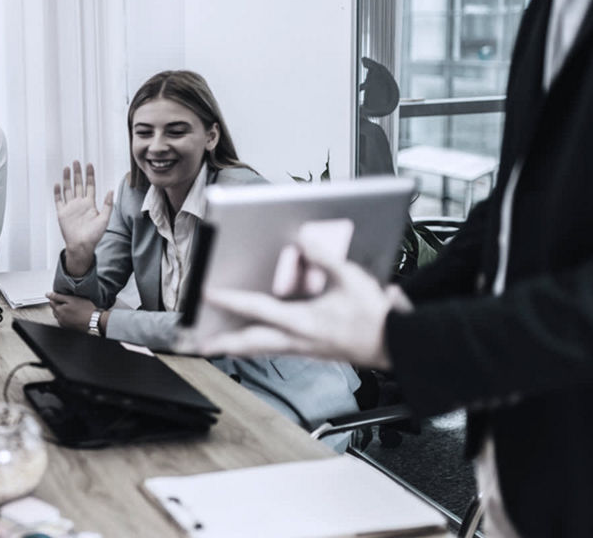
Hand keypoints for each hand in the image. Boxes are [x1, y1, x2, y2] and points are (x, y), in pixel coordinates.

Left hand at [48, 292, 99, 332]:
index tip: (64, 296)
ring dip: (62, 311)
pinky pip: (64, 321)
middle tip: (69, 301)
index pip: (51, 302)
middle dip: (59, 304)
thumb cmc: (85, 309)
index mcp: (59, 310)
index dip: (57, 297)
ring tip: (72, 308)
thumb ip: (58, 296)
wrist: (94, 321)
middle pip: (54, 309)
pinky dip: (66, 317)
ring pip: (59, 315)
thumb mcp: (71, 299)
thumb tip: (48, 294)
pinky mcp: (69, 327)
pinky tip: (74, 314)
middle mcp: (60, 319)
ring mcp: (64, 324)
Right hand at [54, 161, 113, 275]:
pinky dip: (57, 192)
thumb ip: (107, 205)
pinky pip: (58, 200)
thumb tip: (111, 191)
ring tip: (67, 168)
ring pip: (68, 189)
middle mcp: (79, 203)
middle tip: (76, 162)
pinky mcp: (62, 213)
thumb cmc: (94, 235)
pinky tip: (57, 184)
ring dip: (67, 179)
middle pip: (78, 184)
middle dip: (77, 173)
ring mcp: (70, 207)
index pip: (90, 185)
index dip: (89, 175)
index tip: (89, 164)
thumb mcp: (104, 219)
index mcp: (89, 203)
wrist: (82, 246)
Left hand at [196, 234, 410, 368]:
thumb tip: (302, 239)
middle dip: (221, 343)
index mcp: (303, 322)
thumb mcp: (351, 279)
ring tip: (212, 344)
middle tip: (196, 344)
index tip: (208, 294)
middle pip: (249, 343)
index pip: (258, 309)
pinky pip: (273, 350)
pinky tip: (249, 341)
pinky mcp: (307, 352)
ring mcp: (301, 349)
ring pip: (259, 350)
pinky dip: (254, 346)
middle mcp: (297, 340)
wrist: (396, 345)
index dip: (231, 300)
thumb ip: (324, 258)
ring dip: (235, 346)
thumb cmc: (377, 317)